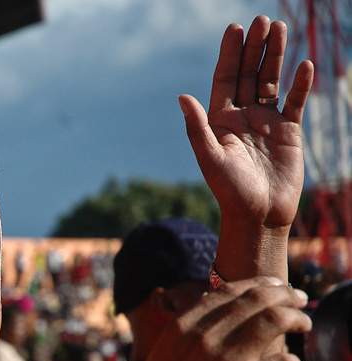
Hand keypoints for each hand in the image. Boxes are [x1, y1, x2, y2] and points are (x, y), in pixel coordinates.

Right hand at [125, 278, 310, 360]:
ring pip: (274, 321)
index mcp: (183, 327)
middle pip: (255, 300)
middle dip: (283, 295)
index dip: (257, 286)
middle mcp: (204, 337)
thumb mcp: (164, 356)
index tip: (273, 288)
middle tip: (299, 298)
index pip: (228, 292)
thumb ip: (187, 334)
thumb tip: (213, 316)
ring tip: (304, 323)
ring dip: (296, 317)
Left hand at [179, 16, 313, 230]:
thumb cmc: (230, 191)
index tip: (235, 28)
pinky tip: (304, 65)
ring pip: (271, 81)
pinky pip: (295, 101)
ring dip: (275, 56)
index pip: (225, 79)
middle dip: (255, 48)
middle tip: (261, 20)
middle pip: (249, 74)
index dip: (230, 54)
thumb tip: (182, 96)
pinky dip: (300, 84)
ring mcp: (266, 121)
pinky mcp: (288, 130)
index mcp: (220, 120)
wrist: (259, 215)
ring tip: (280, 28)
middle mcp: (242, 116)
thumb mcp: (210, 158)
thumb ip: (197, 127)